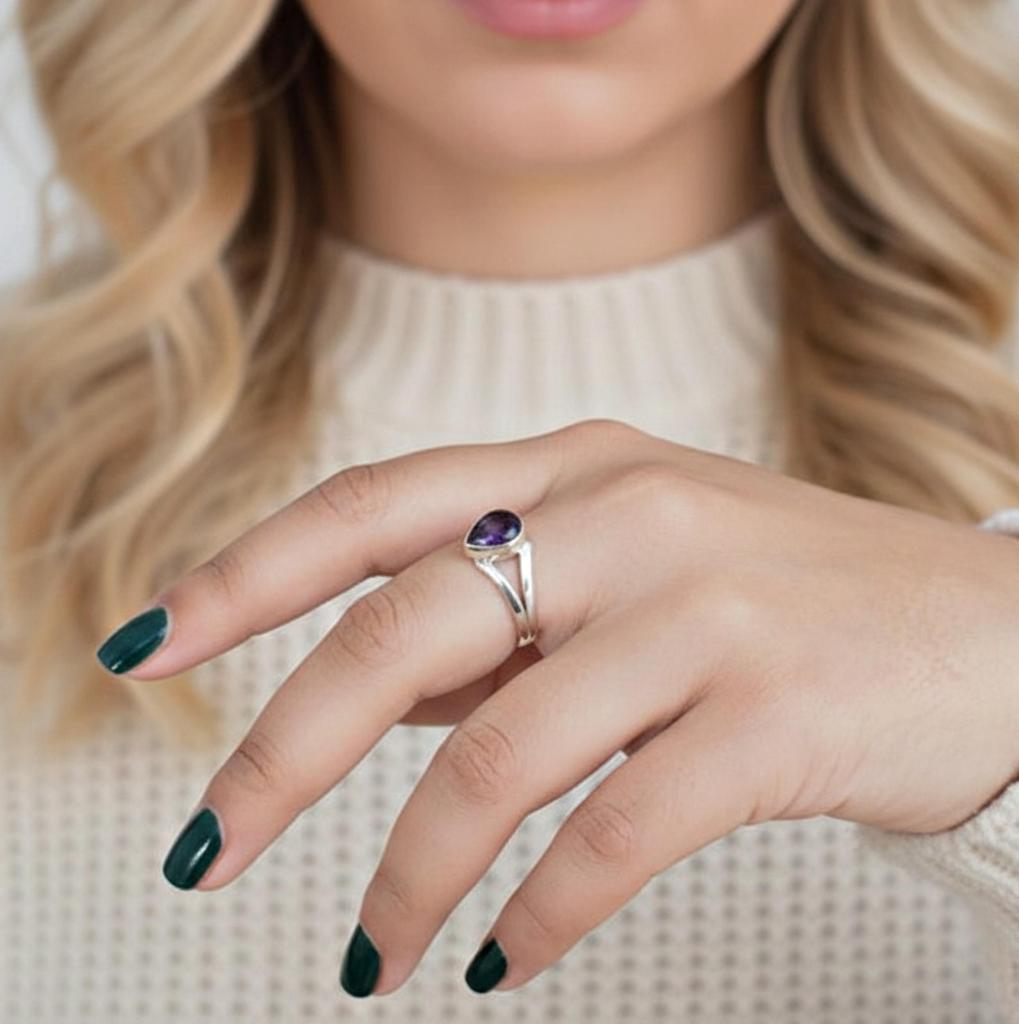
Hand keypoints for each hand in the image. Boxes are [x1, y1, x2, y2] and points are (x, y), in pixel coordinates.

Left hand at [105, 417, 1018, 995]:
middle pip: (402, 625)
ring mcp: (705, 606)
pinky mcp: (776, 709)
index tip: (153, 649)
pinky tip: (502, 958)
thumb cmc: (789, 597)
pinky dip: (539, 908)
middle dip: (283, 748)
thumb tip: (380, 693)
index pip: (375, 505)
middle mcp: (628, 515)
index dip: (248, 574)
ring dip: (411, 871)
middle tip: (204, 851)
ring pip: (498, 748)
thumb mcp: (636, 562)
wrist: (985, 631)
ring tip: (372, 960)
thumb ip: (507, 615)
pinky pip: (616, 826)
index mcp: (577, 467)